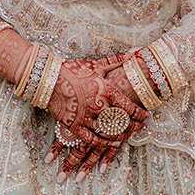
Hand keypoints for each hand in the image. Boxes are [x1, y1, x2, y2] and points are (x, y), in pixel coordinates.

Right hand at [43, 56, 147, 178]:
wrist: (48, 79)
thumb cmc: (73, 69)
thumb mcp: (96, 64)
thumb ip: (118, 59)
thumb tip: (137, 51)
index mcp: (106, 90)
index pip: (129, 107)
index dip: (140, 113)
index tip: (146, 115)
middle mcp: (98, 105)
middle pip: (122, 121)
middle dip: (134, 126)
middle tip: (140, 127)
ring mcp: (86, 117)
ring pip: (109, 132)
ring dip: (121, 135)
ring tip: (128, 135)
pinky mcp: (74, 125)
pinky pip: (92, 139)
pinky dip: (103, 143)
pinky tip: (111, 143)